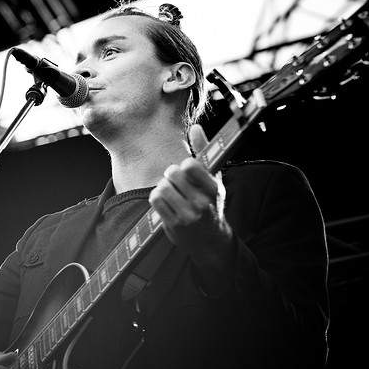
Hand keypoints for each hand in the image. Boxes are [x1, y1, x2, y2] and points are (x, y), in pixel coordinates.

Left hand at [148, 124, 234, 293]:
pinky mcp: (173, 225)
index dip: (183, 166)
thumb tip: (195, 127)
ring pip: (161, 186)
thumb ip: (203, 151)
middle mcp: (202, 203)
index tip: (187, 173)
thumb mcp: (213, 178)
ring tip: (172, 194)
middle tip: (177, 184)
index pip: (190, 165)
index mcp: (214, 188)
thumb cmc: (211, 204)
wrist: (211, 241)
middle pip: (172, 173)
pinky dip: (157, 198)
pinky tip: (166, 203)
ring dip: (163, 187)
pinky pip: (155, 199)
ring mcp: (187, 215)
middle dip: (171, 176)